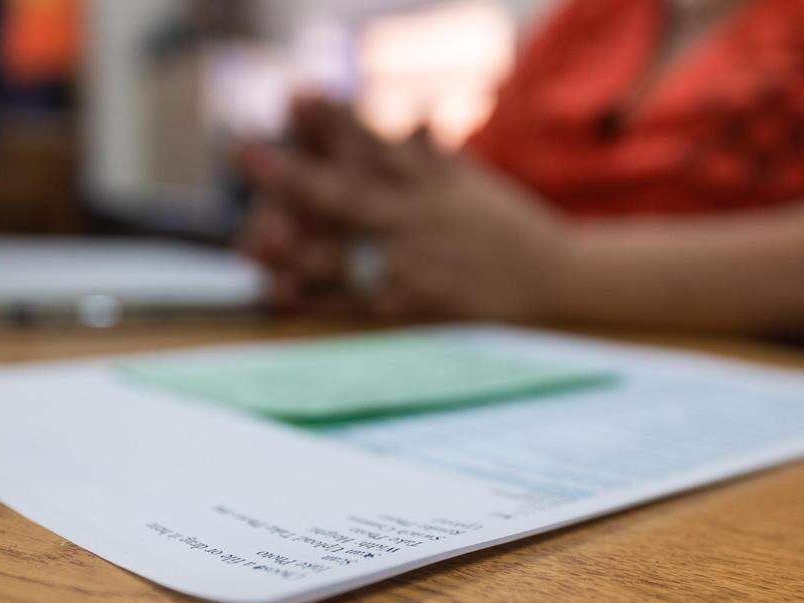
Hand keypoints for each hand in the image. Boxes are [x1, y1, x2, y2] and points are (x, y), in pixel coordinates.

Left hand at [240, 98, 572, 319]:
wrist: (556, 277)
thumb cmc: (506, 223)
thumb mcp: (468, 178)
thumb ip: (426, 152)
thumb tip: (401, 121)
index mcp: (430, 180)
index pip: (376, 143)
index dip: (333, 119)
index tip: (293, 97)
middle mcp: (419, 218)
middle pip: (349, 194)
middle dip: (296, 175)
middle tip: (246, 154)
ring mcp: (417, 263)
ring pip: (348, 253)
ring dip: (296, 244)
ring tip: (253, 237)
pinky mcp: (418, 304)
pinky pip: (360, 303)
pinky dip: (320, 298)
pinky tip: (281, 290)